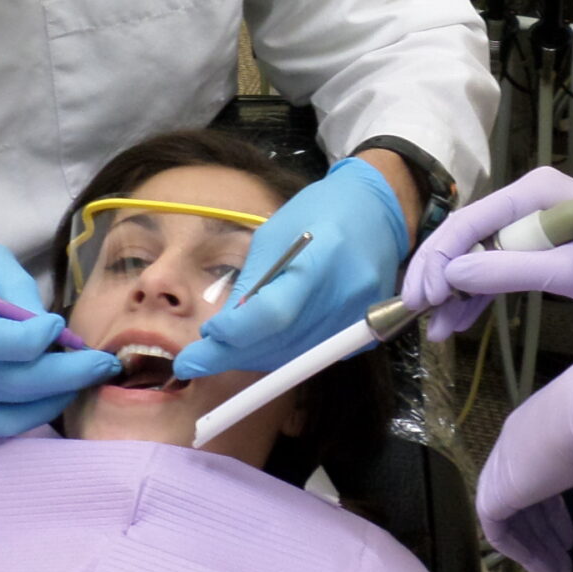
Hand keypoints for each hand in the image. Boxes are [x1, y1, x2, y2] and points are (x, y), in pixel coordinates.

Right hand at [0, 245, 118, 435]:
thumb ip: (20, 290)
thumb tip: (53, 330)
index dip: (34, 339)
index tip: (59, 323)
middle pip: (14, 384)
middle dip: (70, 375)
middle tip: (105, 364)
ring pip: (14, 410)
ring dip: (60, 394)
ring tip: (87, 375)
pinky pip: (3, 425)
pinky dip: (37, 412)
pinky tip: (57, 393)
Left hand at [173, 156, 408, 380]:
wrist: (378, 211)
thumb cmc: (318, 212)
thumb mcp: (274, 236)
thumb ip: (253, 284)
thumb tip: (223, 330)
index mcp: (321, 260)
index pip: (273, 315)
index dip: (235, 334)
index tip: (202, 340)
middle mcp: (345, 296)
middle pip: (281, 345)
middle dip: (231, 356)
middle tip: (194, 360)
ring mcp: (360, 318)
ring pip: (294, 358)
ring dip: (254, 360)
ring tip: (220, 353)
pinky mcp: (366, 333)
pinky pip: (313, 355)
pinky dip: (283, 355)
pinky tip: (260, 345)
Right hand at [400, 166, 572, 338]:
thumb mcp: (568, 271)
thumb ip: (508, 271)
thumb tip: (450, 277)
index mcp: (532, 192)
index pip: (469, 221)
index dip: (439, 259)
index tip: (422, 296)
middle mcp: (524, 202)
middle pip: (465, 238)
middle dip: (438, 277)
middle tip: (415, 312)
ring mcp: (528, 226)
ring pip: (476, 259)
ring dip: (455, 294)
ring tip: (436, 332)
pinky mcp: (535, 250)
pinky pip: (496, 271)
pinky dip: (476, 297)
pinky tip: (457, 324)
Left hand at [475, 349, 572, 571]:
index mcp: (535, 431)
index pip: (537, 478)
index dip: (553, 513)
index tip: (571, 539)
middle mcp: (513, 449)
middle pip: (524, 502)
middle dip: (544, 536)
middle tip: (565, 566)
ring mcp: (500, 470)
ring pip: (511, 519)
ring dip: (536, 550)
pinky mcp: (493, 494)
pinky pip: (499, 531)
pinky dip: (521, 552)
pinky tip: (543, 569)